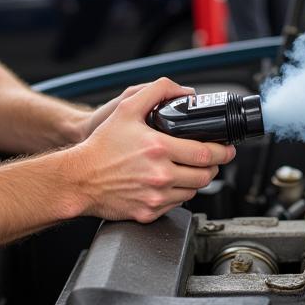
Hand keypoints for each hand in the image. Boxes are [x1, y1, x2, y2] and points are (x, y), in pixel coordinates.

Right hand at [63, 77, 235, 221]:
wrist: (77, 179)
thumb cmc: (100, 147)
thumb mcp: (127, 107)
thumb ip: (158, 91)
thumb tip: (185, 92)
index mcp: (159, 149)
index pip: (206, 154)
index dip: (222, 151)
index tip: (227, 148)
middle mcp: (160, 175)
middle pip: (206, 176)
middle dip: (214, 166)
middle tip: (213, 160)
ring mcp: (155, 197)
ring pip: (193, 191)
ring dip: (197, 180)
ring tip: (190, 169)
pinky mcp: (148, 213)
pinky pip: (176, 205)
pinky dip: (178, 194)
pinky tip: (170, 183)